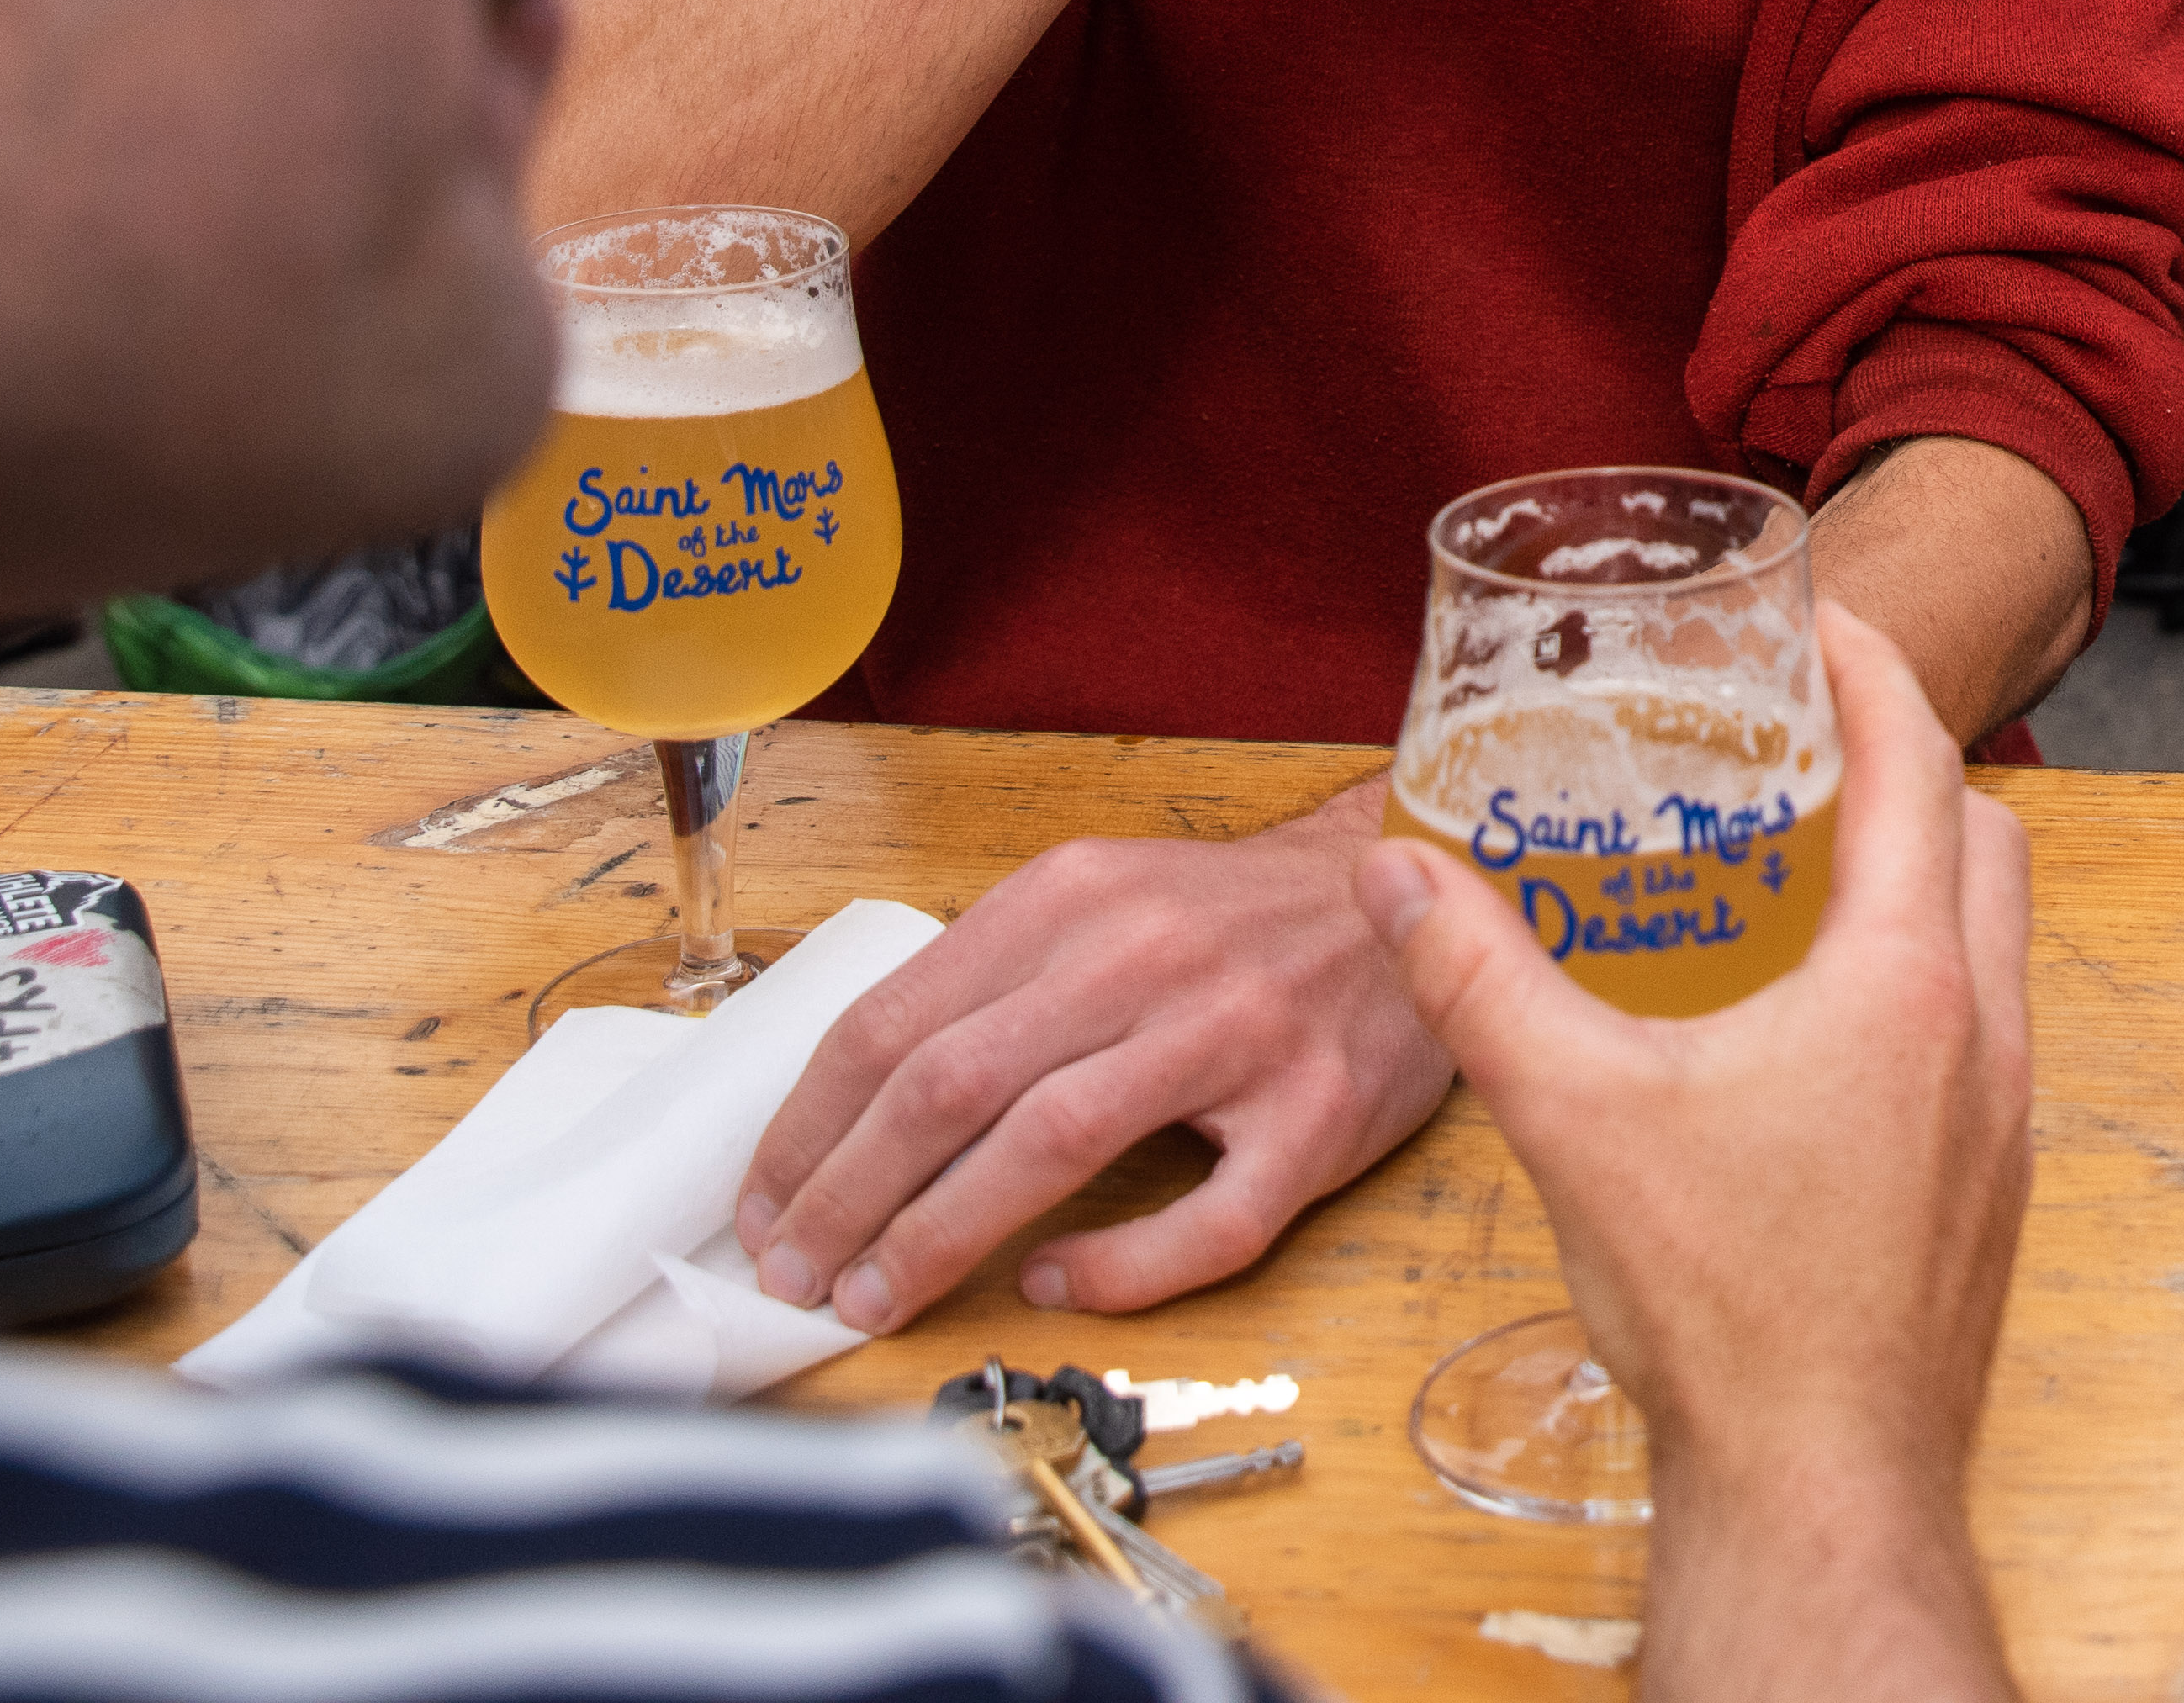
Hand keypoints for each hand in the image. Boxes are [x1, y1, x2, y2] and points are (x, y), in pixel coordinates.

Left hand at [733, 772, 1454, 1332]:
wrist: (1421, 886)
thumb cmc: (1237, 922)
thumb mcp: (1102, 903)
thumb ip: (995, 982)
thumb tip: (859, 1108)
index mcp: (1076, 895)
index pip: (896, 1021)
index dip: (808, 1129)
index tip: (763, 1204)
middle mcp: (1147, 955)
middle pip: (950, 1085)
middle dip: (846, 1196)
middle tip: (794, 1275)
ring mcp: (1239, 1035)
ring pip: (1050, 1146)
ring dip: (938, 1237)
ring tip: (875, 1298)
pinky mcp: (1318, 1118)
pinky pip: (1204, 1221)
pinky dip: (1115, 1269)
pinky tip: (1057, 1284)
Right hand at [1365, 605, 2029, 1702]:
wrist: (1821, 1487)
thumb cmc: (1728, 1313)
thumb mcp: (1574, 1120)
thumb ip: (1478, 986)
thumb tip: (1395, 881)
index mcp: (1907, 984)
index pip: (1921, 763)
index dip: (1875, 670)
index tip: (1824, 616)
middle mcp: (1983, 1033)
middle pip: (1983, 830)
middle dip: (1907, 760)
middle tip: (1807, 736)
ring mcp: (2002, 1115)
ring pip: (1994, 935)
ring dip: (1921, 873)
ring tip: (1803, 867)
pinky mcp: (1990, 1187)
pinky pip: (1980, 1027)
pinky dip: (1922, 976)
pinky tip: (1814, 1023)